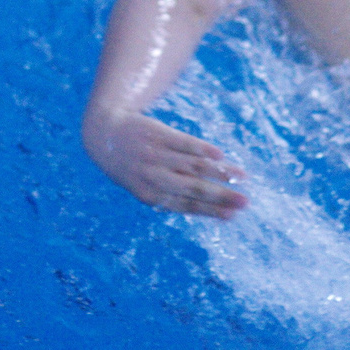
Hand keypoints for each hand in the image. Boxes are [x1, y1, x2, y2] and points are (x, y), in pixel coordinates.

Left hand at [83, 111, 246, 218]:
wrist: (104, 134)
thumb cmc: (131, 166)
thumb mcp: (143, 185)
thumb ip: (170, 194)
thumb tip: (207, 205)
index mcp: (149, 194)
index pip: (185, 206)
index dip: (210, 211)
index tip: (233, 215)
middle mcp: (153, 175)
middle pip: (192, 188)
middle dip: (220, 196)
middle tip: (245, 202)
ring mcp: (156, 154)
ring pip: (192, 165)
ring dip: (220, 172)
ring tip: (241, 176)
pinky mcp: (158, 134)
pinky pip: (184, 143)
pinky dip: (203, 150)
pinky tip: (220, 155)